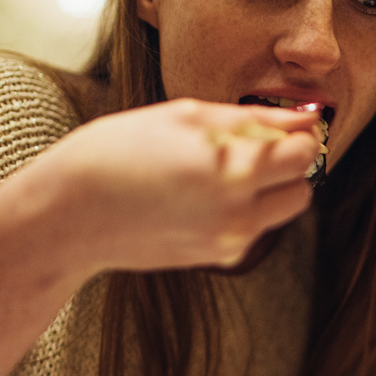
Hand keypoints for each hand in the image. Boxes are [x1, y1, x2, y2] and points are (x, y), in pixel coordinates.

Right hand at [21, 99, 321, 277]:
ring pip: (277, 214)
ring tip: (215, 169)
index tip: (280, 126)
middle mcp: (239, 215)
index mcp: (235, 171)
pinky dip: (239, 211)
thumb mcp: (186, 117)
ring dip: (265, 191)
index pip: (305, 156)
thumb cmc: (118, 151)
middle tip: (249, 146)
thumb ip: (254, 119)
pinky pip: (249, 231)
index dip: (298, 137)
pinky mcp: (214, 258)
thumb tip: (307, 118)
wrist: (68, 214)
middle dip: (286, 168)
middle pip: (301, 192)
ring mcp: (228, 242)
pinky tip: (197, 195)